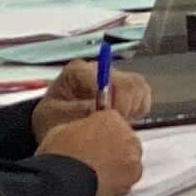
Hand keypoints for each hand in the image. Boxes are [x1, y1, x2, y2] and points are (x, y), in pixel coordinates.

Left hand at [32, 57, 151, 138]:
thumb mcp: (55, 117)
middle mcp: (98, 69)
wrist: (53, 124)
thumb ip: (78, 111)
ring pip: (139, 87)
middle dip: (125, 108)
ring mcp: (113, 76)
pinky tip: (121, 119)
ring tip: (115, 123)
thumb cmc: (52, 119)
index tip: (109, 121)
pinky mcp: (125, 87)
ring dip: (132, 109)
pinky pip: (143, 95)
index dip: (113, 102)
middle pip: (129, 82)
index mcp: (78, 71)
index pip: (108, 79)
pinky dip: (137, 110)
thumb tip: (102, 109)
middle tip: (114, 126)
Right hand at [36, 106, 145, 195]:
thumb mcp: (63, 130)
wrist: (64, 181)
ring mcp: (133, 156)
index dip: (101, 133)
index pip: (111, 122)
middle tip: (96, 158)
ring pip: (129, 159)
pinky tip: (103, 183)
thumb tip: (83, 134)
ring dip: (118, 164)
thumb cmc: (60, 156)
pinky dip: (120, 180)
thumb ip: (82, 128)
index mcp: (110, 118)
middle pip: (124, 139)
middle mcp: (127, 134)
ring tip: (98, 173)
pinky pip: (129, 177)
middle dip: (113, 148)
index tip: (94, 141)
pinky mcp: (134, 177)